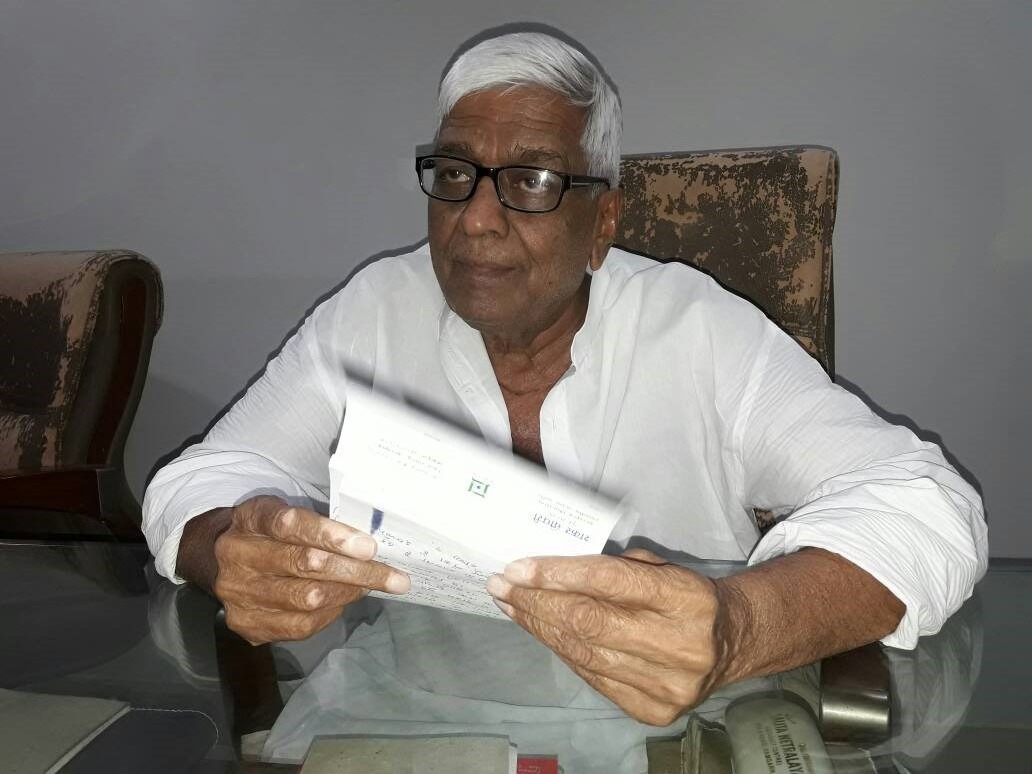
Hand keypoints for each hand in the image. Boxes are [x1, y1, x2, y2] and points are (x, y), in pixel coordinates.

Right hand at [197, 495, 409, 643]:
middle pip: (305, 564)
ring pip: (306, 599)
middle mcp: (238, 555)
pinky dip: (330, 613)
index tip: (369, 547)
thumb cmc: (267, 532)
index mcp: (251, 519)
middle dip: (356, 571)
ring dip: (348, 593)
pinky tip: (343, 601)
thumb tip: (369, 546)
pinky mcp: (245, 624)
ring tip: (372, 587)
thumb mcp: (283, 511)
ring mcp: (238, 594)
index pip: (292, 524)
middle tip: (395, 578)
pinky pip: (299, 626)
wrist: (217, 558)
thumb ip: (318, 523)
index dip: (332, 536)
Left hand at [486, 549, 731, 725]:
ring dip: (539, 627)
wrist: (730, 642)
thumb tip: (548, 568)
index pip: (609, 582)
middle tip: (502, 584)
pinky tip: (540, 631)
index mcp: (685, 598)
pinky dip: (561, 651)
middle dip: (536, 601)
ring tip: (511, 605)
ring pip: (584, 653)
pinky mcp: (653, 711)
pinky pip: (592, 677)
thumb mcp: (660, 567)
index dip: (558, 574)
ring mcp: (667, 685)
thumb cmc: (684, 596)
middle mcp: (680, 645)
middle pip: (589, 621)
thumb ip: (613, 567)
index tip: (518, 567)